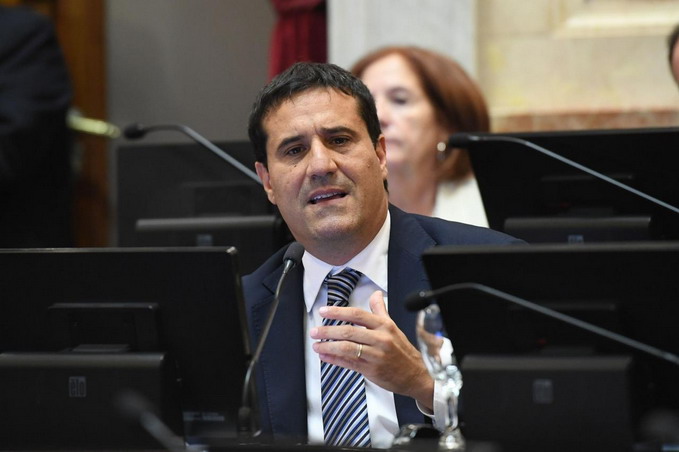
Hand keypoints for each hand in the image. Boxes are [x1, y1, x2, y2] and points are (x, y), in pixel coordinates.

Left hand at [310, 290, 433, 410]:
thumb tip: (375, 294)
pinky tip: (325, 356)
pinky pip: (349, 363)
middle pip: (349, 332)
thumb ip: (380, 310)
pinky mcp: (371, 370)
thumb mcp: (393, 327)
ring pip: (347, 349)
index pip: (357, 314)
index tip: (323, 311)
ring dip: (328, 347)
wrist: (415, 374)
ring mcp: (375, 355)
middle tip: (314, 331)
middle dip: (327, 331)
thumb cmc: (402, 350)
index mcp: (384, 326)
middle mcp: (380, 339)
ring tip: (316, 345)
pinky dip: (334, 360)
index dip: (338, 312)